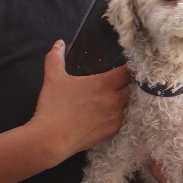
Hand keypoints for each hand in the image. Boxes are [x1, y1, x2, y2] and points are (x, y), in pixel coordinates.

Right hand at [31, 41, 129, 161]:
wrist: (50, 140)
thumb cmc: (53, 107)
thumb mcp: (53, 78)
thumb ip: (55, 58)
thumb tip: (59, 43)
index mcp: (104, 84)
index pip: (127, 71)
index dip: (128, 67)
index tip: (126, 66)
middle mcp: (114, 100)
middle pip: (131, 87)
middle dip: (128, 83)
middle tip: (119, 81)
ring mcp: (115, 117)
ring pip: (128, 103)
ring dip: (124, 99)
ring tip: (114, 96)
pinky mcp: (113, 131)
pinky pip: (123, 118)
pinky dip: (119, 113)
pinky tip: (109, 112)